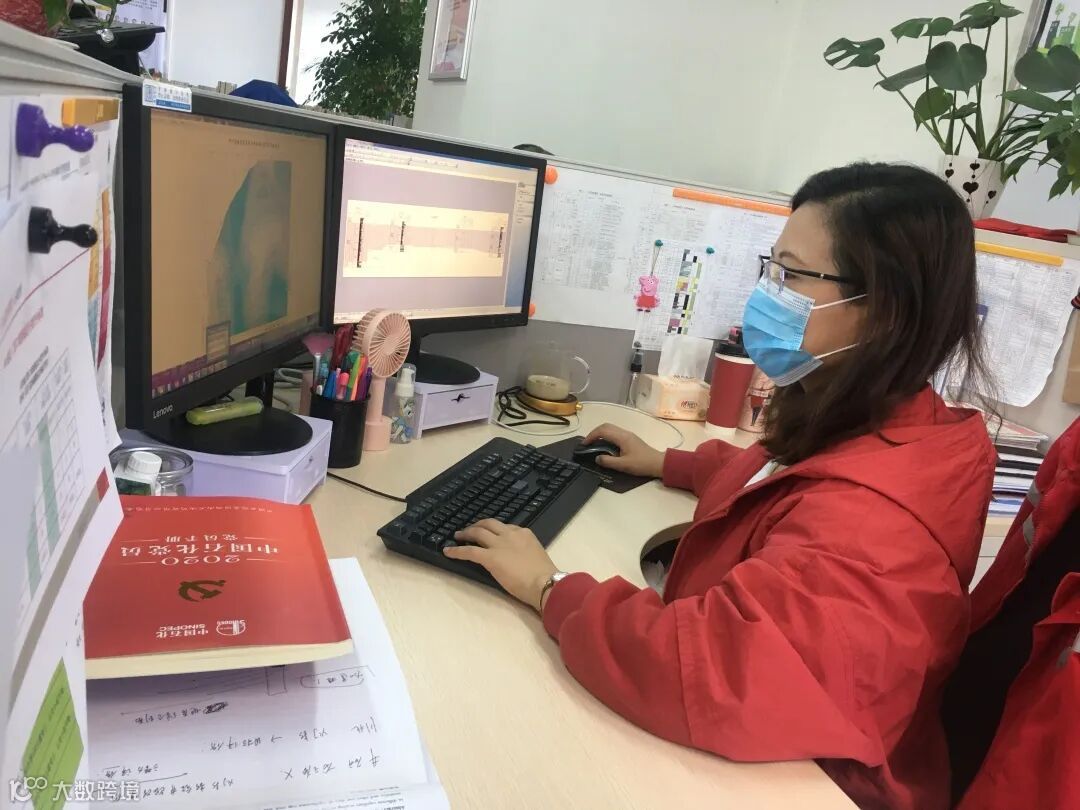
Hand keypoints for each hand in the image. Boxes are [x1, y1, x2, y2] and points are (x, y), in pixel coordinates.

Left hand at [443, 520, 557, 610]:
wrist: (543, 582)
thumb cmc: (544, 575)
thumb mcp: (535, 555)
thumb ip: (524, 552)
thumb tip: (517, 558)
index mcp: (524, 534)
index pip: (505, 527)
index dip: (495, 529)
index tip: (490, 533)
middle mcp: (510, 534)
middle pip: (489, 524)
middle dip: (478, 525)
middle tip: (470, 530)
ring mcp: (499, 544)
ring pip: (478, 532)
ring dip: (466, 533)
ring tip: (458, 536)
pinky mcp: (489, 557)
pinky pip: (469, 551)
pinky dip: (457, 550)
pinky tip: (448, 551)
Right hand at [583, 423, 664, 477]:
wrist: (658, 463)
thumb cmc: (641, 464)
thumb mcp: (623, 465)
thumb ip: (608, 461)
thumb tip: (597, 458)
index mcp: (622, 437)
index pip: (602, 431)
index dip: (591, 436)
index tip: (584, 444)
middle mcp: (624, 433)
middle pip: (606, 426)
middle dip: (594, 433)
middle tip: (587, 443)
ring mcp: (628, 435)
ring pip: (610, 429)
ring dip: (600, 434)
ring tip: (594, 444)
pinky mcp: (630, 439)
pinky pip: (614, 433)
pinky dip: (606, 436)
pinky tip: (605, 446)